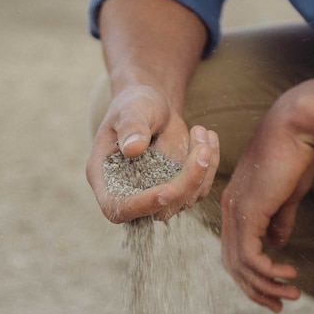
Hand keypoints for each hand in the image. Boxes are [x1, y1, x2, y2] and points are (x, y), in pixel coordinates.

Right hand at [86, 85, 219, 222]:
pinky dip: (210, 165)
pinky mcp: (178, 190)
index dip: (141, 205)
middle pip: (159, 208)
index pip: (117, 207)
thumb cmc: (135, 104)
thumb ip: (131, 127)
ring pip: (185, 200)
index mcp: (104, 177)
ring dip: (202, 169)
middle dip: (186, 182)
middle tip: (202, 147)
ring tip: (201, 131)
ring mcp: (155, 194)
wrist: (152, 105)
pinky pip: (200, 188)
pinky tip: (207, 137)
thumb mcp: (131, 109)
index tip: (167, 190)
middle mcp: (128, 192)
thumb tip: (133, 149)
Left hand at [220, 96, 313, 311]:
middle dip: (255, 288)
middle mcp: (229, 210)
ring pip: (241, 263)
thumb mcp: (286, 194)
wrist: (296, 127)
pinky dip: (268, 271)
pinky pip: (251, 255)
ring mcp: (236, 211)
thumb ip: (278, 219)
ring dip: (266, 285)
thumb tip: (277, 244)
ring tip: (291, 295)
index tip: (274, 289)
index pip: (234, 248)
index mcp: (236, 204)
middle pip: (232, 262)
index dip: (251, 273)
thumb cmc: (294, 154)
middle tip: (278, 306)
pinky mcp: (249, 211)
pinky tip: (289, 274)